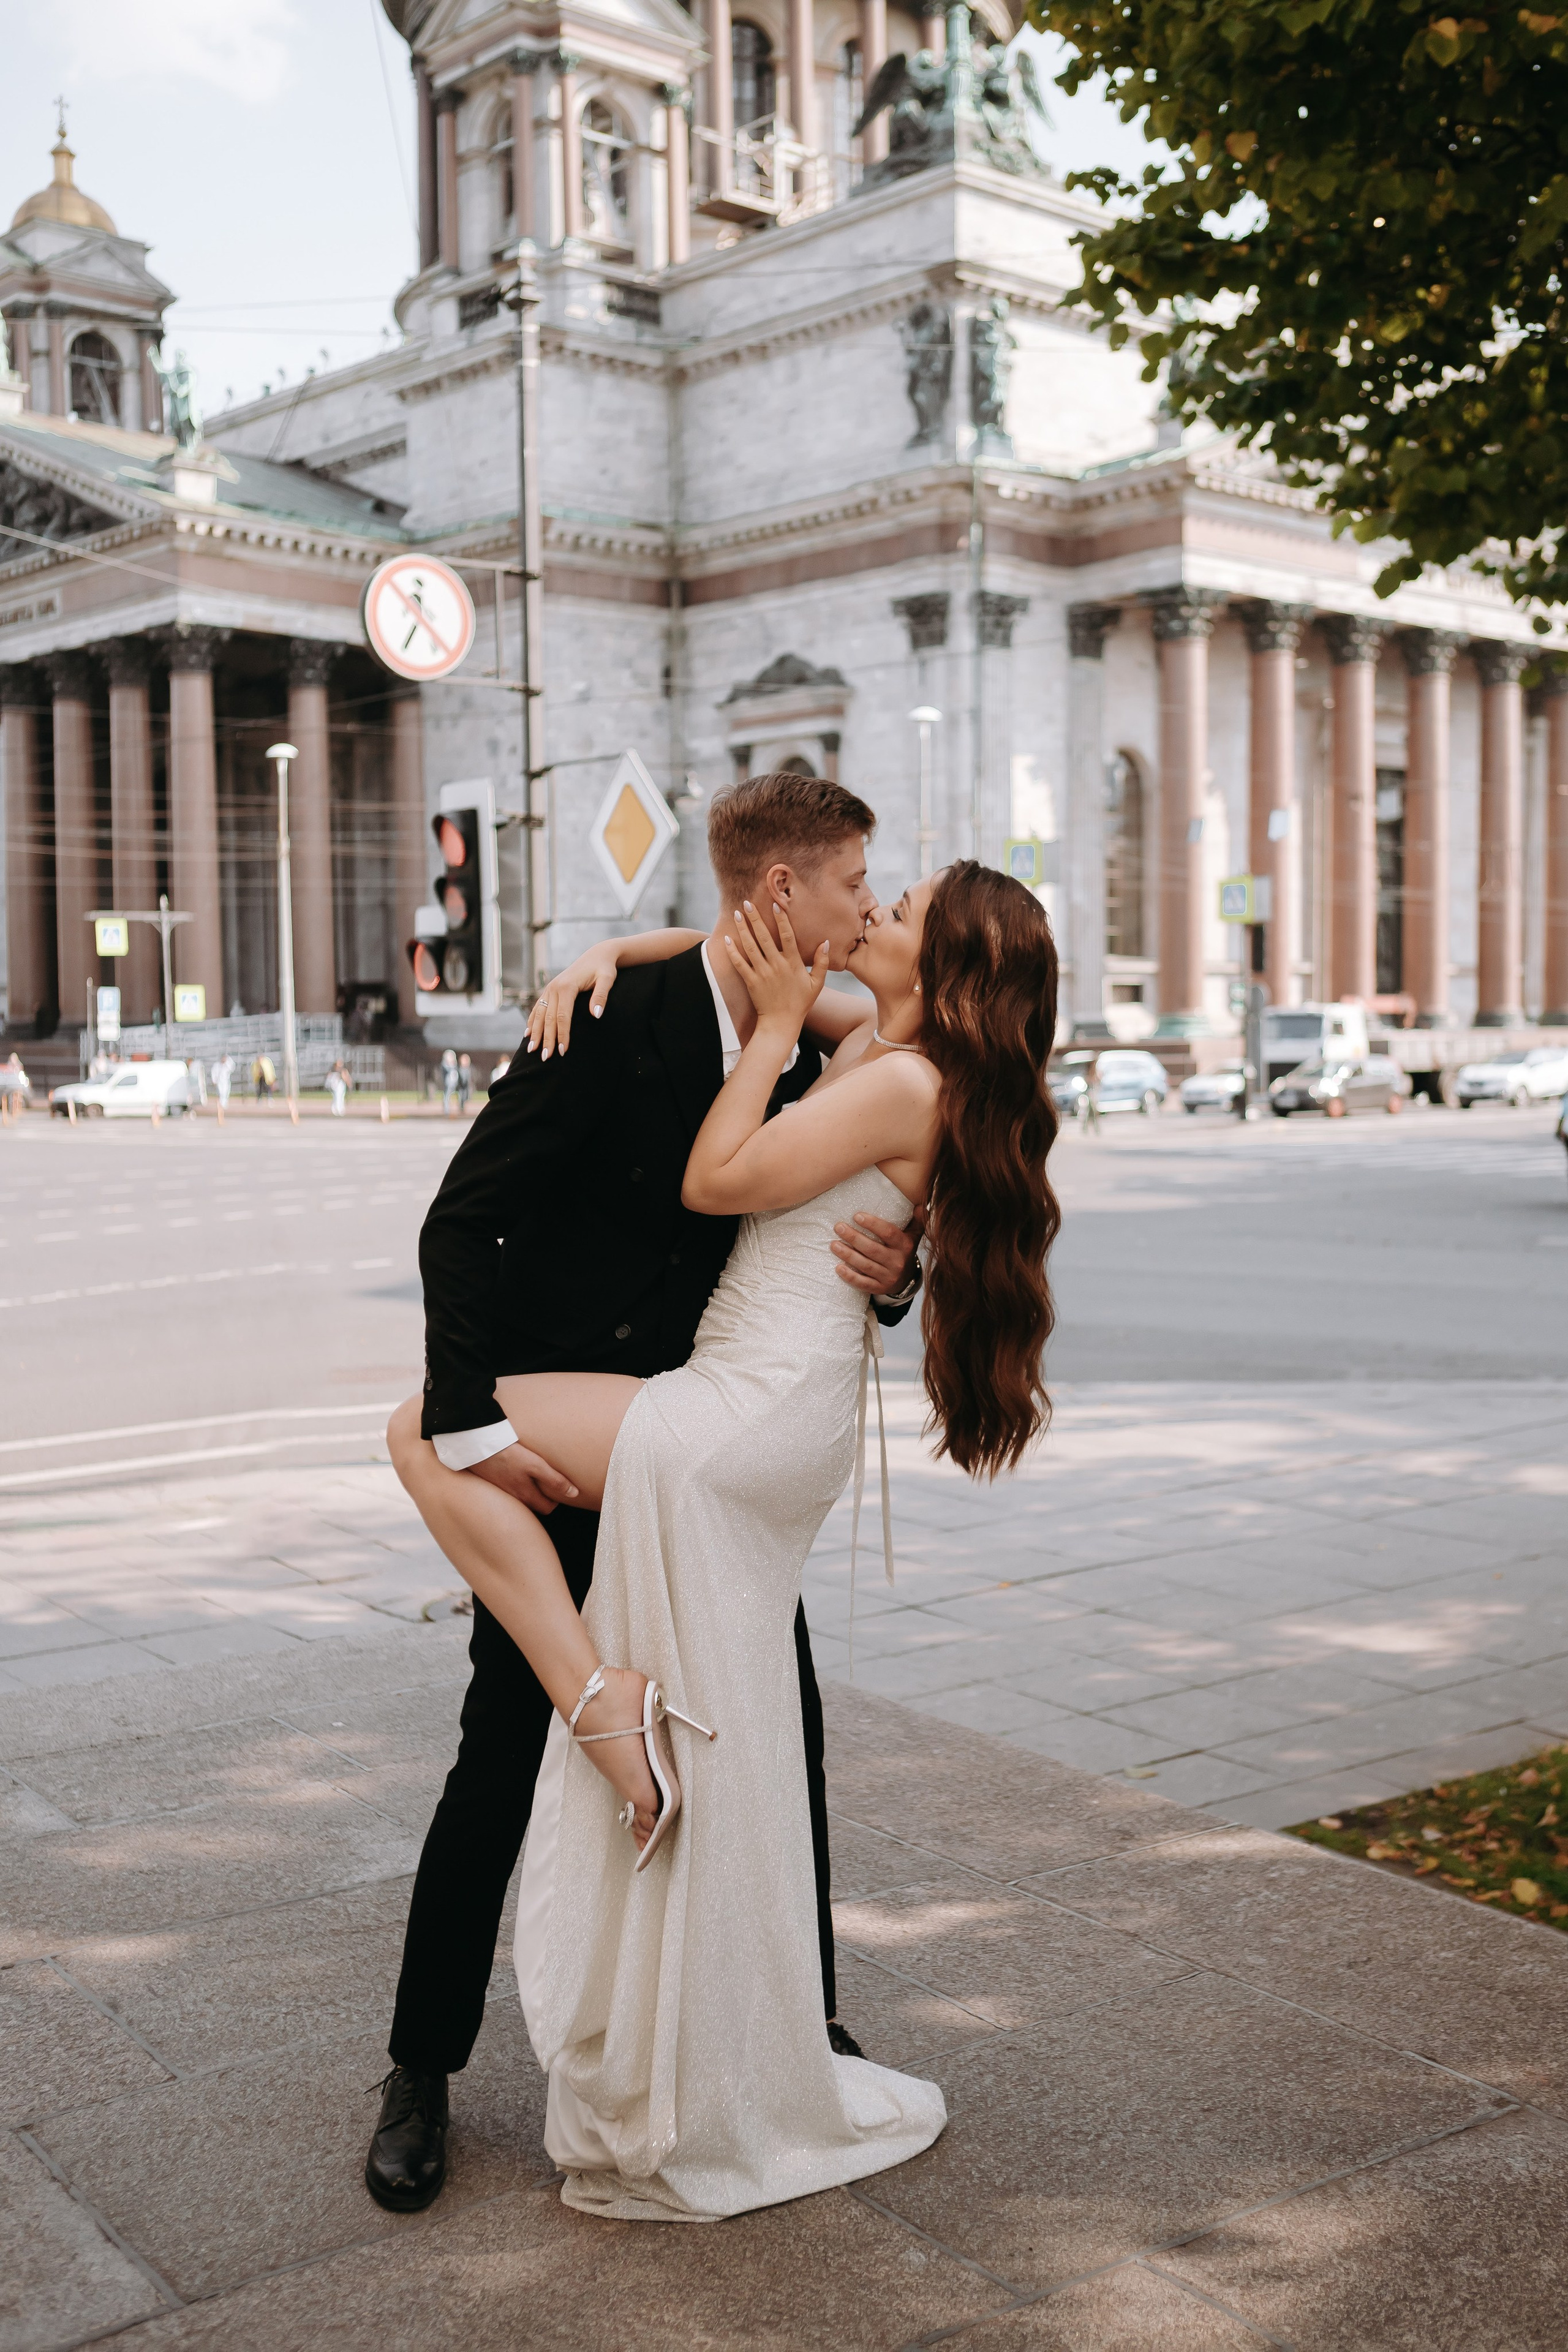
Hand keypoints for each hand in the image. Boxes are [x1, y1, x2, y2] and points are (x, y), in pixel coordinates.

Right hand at [465, 1441, 578, 1515]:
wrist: (478, 1446)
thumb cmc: (509, 1454)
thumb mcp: (536, 1465)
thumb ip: (555, 1480)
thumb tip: (574, 1494)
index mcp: (526, 1496)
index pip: (548, 1509)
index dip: (556, 1500)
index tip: (559, 1487)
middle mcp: (514, 1498)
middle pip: (535, 1505)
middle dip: (544, 1497)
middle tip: (549, 1481)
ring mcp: (503, 1491)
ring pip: (522, 1497)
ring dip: (530, 1490)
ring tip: (535, 1476)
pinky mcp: (494, 1482)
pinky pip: (510, 1489)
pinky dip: (517, 1484)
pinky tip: (517, 1471)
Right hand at [525, 947, 620, 1059]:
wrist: (597, 955)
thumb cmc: (604, 968)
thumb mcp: (607, 979)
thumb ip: (601, 995)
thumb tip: (596, 1015)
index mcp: (567, 987)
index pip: (563, 1017)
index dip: (562, 1035)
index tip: (563, 1051)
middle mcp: (554, 988)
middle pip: (549, 1018)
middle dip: (547, 1039)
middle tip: (546, 1058)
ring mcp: (550, 989)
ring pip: (540, 1014)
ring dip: (535, 1033)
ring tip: (531, 1050)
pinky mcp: (550, 990)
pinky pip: (538, 1007)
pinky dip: (532, 1021)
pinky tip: (528, 1033)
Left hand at [723, 901, 826, 1038]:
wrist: (781, 1023)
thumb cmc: (800, 1003)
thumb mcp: (816, 984)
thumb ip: (821, 962)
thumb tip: (825, 942)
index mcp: (793, 963)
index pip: (787, 936)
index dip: (781, 920)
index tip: (776, 905)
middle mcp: (776, 965)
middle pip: (764, 937)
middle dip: (755, 918)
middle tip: (747, 903)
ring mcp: (762, 973)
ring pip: (750, 947)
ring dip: (743, 929)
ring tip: (737, 914)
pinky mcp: (751, 982)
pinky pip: (739, 964)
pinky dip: (732, 951)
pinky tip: (727, 939)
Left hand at [831, 1211, 919, 1295]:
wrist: (907, 1280)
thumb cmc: (904, 1251)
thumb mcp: (914, 1235)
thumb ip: (917, 1220)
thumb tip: (920, 1205)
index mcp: (904, 1246)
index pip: (888, 1233)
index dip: (873, 1224)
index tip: (856, 1216)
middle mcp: (897, 1262)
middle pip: (873, 1249)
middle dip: (854, 1238)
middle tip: (839, 1227)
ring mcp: (888, 1277)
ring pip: (865, 1265)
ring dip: (848, 1255)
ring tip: (833, 1244)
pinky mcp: (879, 1288)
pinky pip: (863, 1283)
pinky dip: (850, 1277)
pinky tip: (838, 1268)